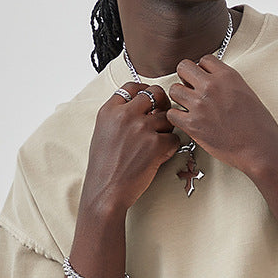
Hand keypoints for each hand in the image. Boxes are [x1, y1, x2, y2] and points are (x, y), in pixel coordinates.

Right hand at [81, 83, 179, 212]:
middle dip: (162, 103)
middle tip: (162, 115)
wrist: (105, 191)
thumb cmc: (104, 168)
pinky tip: (160, 157)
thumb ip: (118, 117)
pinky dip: (171, 148)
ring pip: (168, 117)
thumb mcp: (102, 133)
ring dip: (166, 129)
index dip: (145, 91)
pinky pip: (174, 138)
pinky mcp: (156, 144)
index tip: (150, 99)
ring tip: (156, 144)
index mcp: (109, 110)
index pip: (132, 86)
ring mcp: (141, 128)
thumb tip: (139, 108)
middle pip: (155, 93)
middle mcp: (125, 115)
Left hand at [168, 56, 277, 175]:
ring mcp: (199, 105)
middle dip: (185, 78)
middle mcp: (211, 86)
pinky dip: (176, 118)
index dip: (202, 70)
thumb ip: (228, 84)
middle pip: (183, 67)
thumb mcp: (247, 93)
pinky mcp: (192, 124)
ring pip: (174, 90)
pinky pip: (171, 114)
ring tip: (189, 108)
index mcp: (227, 76)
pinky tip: (186, 122)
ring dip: (180, 98)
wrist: (260, 149)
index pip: (204, 60)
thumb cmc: (259, 126)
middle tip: (192, 90)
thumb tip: (217, 84)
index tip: (205, 80)